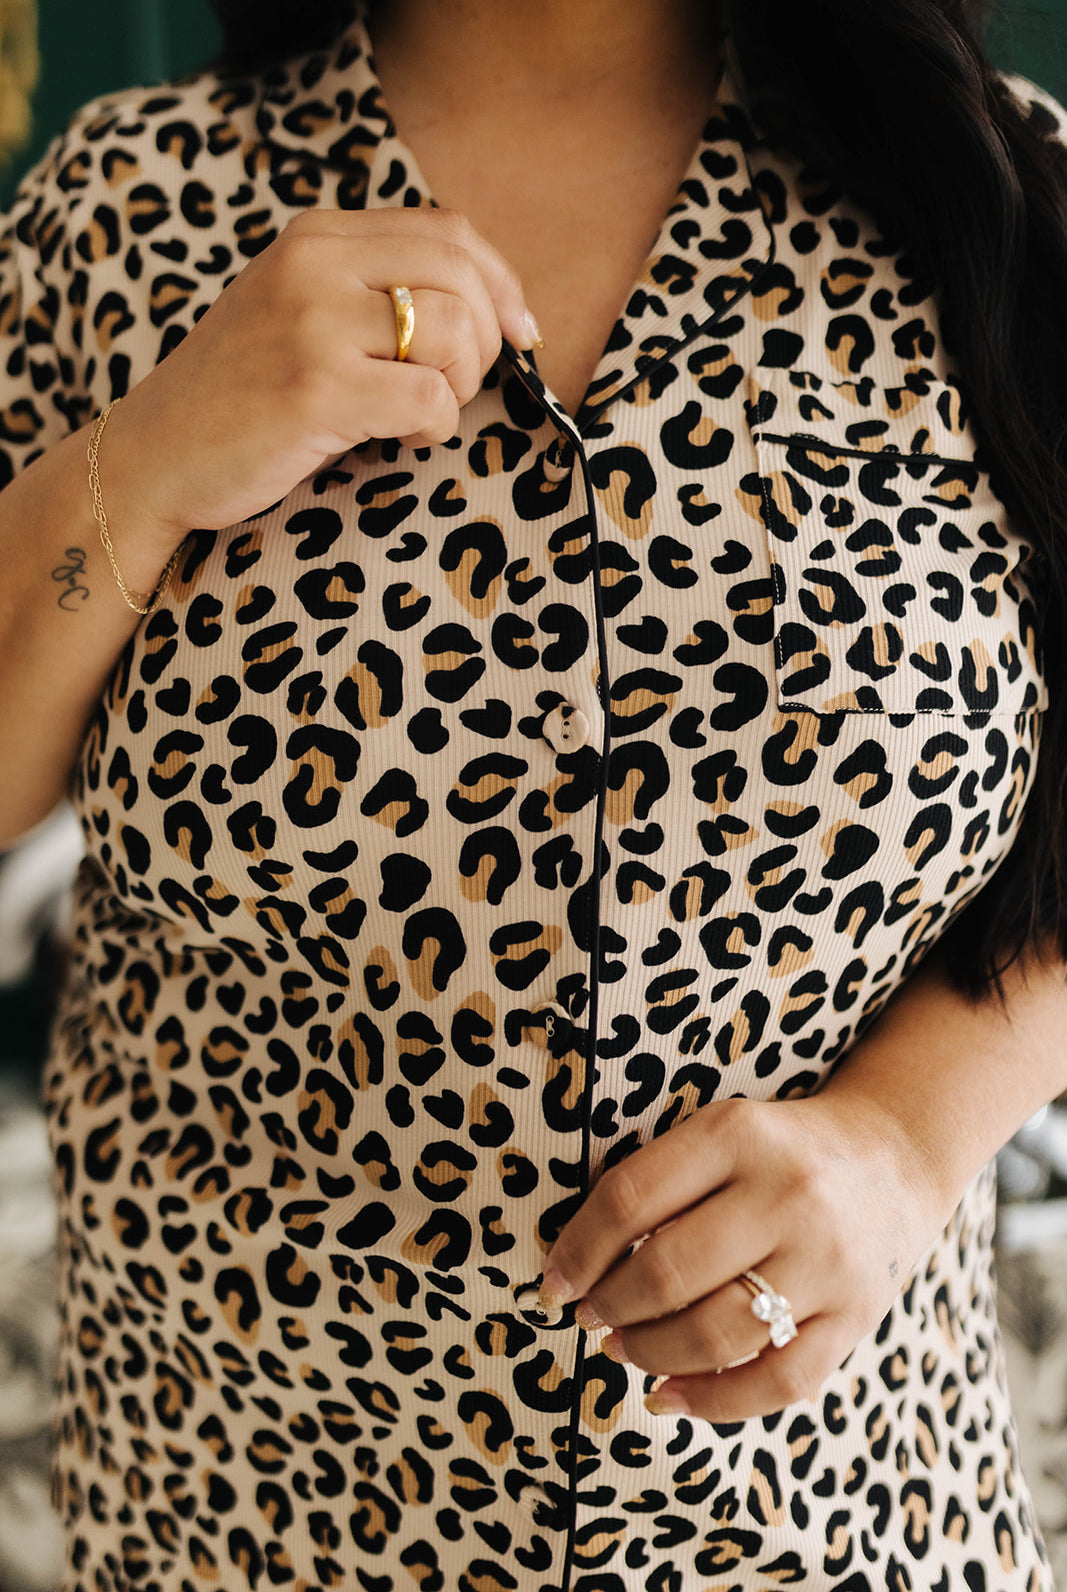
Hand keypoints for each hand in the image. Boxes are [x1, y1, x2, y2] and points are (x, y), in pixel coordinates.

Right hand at [99, 207, 534, 568]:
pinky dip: (436, 429)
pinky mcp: (315, 389)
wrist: (154, 455)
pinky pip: (430, 400)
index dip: (502, 284)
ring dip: (460, 387)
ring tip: (420, 416)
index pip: (448, 230)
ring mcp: (312, 325)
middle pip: (462, 276)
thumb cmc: (240, 397)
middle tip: (458, 387)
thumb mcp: (296, 310)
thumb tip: (487, 304)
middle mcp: (313, 264)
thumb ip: (368, 288)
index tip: (521, 333)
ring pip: (456, 335)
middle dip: (489, 341)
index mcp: (315, 236)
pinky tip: (401, 440)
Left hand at [539, 1092, 942, 1419]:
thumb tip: (578, 1260)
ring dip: (648, 1352)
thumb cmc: (780, 1151)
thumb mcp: (722, 1134)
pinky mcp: (854, 1317)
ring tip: (620, 1349)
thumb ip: (660, 1182)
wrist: (894, 1155)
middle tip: (588, 1315)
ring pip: (714, 1332)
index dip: (578, 1249)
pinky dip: (712, 1401)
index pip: (631, 1198)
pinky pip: (776, 1381)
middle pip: (668, 1271)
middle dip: (609, 1305)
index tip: (552, 1282)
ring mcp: (825, 1261)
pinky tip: (668, 1395)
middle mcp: (785, 1194)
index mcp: (737, 1134)